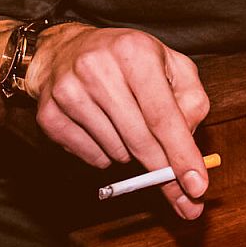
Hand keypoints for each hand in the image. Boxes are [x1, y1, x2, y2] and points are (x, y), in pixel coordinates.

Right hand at [24, 24, 210, 218]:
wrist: (65, 51)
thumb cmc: (128, 61)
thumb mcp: (170, 64)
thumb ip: (191, 100)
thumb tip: (188, 143)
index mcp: (135, 53)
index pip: (163, 116)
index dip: (182, 154)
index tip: (197, 186)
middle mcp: (98, 69)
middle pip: (140, 139)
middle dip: (164, 171)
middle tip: (183, 195)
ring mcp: (68, 93)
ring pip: (117, 152)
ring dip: (133, 154)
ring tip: (129, 126)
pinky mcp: (48, 115)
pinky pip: (91, 157)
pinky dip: (107, 155)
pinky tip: (106, 130)